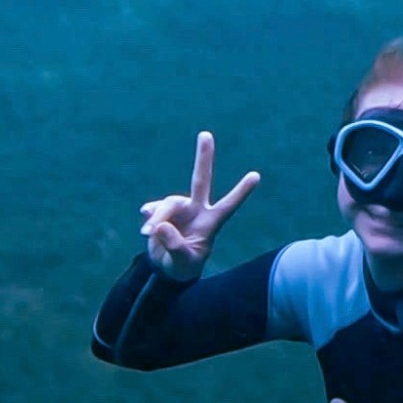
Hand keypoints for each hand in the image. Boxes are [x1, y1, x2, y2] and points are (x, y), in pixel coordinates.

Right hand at [140, 131, 259, 281]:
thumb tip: (160, 226)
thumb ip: (175, 246)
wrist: (166, 267)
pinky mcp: (161, 212)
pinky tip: (146, 230)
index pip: (229, 205)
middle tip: (206, 134)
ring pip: (168, 204)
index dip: (241, 192)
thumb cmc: (183, 266)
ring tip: (147, 234)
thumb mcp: (182, 263)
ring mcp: (179, 209)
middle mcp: (196, 210)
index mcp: (211, 223)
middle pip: (201, 180)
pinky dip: (149, 219)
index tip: (256, 176)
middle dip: (203, 158)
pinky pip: (153, 210)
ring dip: (157, 218)